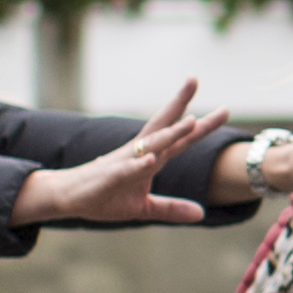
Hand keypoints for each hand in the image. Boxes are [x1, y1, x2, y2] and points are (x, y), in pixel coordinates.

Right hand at [15, 78, 223, 227]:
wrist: (68, 198)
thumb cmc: (104, 197)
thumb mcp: (143, 208)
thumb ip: (171, 209)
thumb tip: (201, 214)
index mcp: (149, 158)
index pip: (180, 139)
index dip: (202, 125)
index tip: (224, 110)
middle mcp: (139, 153)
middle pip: (165, 126)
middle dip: (181, 104)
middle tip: (195, 79)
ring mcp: (124, 163)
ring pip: (151, 144)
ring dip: (171, 133)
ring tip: (192, 120)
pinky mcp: (110, 177)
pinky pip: (127, 170)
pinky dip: (140, 165)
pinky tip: (152, 159)